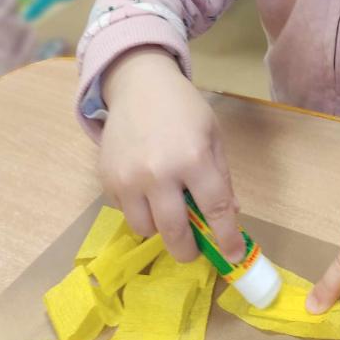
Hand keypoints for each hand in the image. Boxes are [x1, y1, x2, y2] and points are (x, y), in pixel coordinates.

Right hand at [99, 46, 244, 261]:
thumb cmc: (183, 108)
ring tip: (168, 210)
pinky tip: (147, 188)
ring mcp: (129, 179)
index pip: (215, 209)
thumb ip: (221, 175)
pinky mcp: (108, 179)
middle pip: (175, 232)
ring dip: (160, 228)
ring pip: (145, 229)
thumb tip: (231, 213)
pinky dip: (139, 209)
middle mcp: (159, 173)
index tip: (231, 255)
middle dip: (187, 250)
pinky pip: (125, 211)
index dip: (226, 237)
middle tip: (193, 249)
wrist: (139, 85)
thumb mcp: (212, 134)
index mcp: (193, 158)